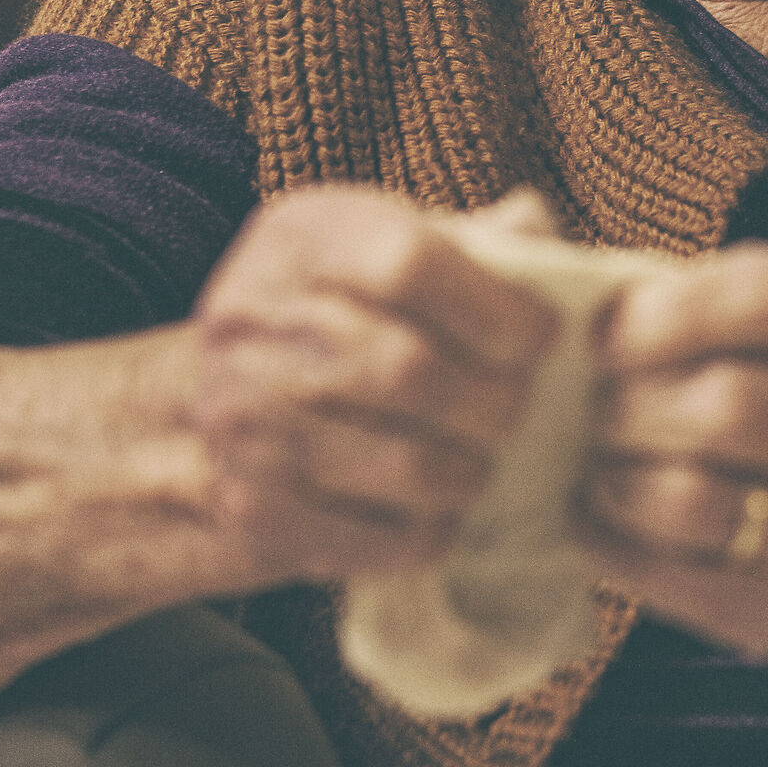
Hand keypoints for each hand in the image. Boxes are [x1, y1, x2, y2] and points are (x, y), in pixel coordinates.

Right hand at [190, 184, 559, 585]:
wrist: (226, 392)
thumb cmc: (341, 306)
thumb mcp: (389, 246)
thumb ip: (471, 240)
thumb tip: (535, 227)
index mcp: (300, 237)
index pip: (410, 266)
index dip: (498, 310)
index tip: (541, 337)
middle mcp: (251, 319)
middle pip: (409, 371)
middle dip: (496, 399)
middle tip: (518, 406)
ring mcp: (239, 417)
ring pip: (404, 464)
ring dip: (471, 471)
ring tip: (483, 456)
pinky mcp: (247, 504)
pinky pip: (373, 539)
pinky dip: (432, 532)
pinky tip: (444, 508)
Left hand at [577, 242, 767, 674]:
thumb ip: (711, 301)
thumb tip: (552, 262)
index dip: (673, 307)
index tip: (604, 329)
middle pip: (731, 404)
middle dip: (631, 401)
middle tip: (592, 404)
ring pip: (695, 498)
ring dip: (615, 473)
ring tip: (596, 460)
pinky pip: (671, 572)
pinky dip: (610, 534)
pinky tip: (596, 510)